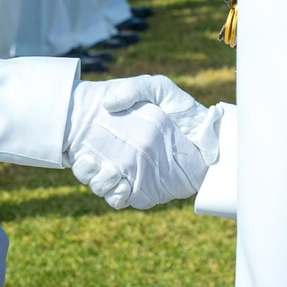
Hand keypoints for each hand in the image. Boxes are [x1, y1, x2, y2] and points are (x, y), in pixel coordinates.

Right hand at [63, 76, 209, 209]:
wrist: (208, 130)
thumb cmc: (178, 107)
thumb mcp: (155, 87)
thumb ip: (133, 89)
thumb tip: (109, 105)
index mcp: (115, 136)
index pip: (86, 152)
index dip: (78, 157)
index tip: (80, 153)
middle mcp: (119, 158)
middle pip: (90, 174)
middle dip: (86, 172)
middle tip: (92, 162)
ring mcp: (132, 175)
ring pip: (104, 189)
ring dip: (100, 184)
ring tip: (111, 173)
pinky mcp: (147, 190)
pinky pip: (125, 199)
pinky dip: (118, 196)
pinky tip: (123, 186)